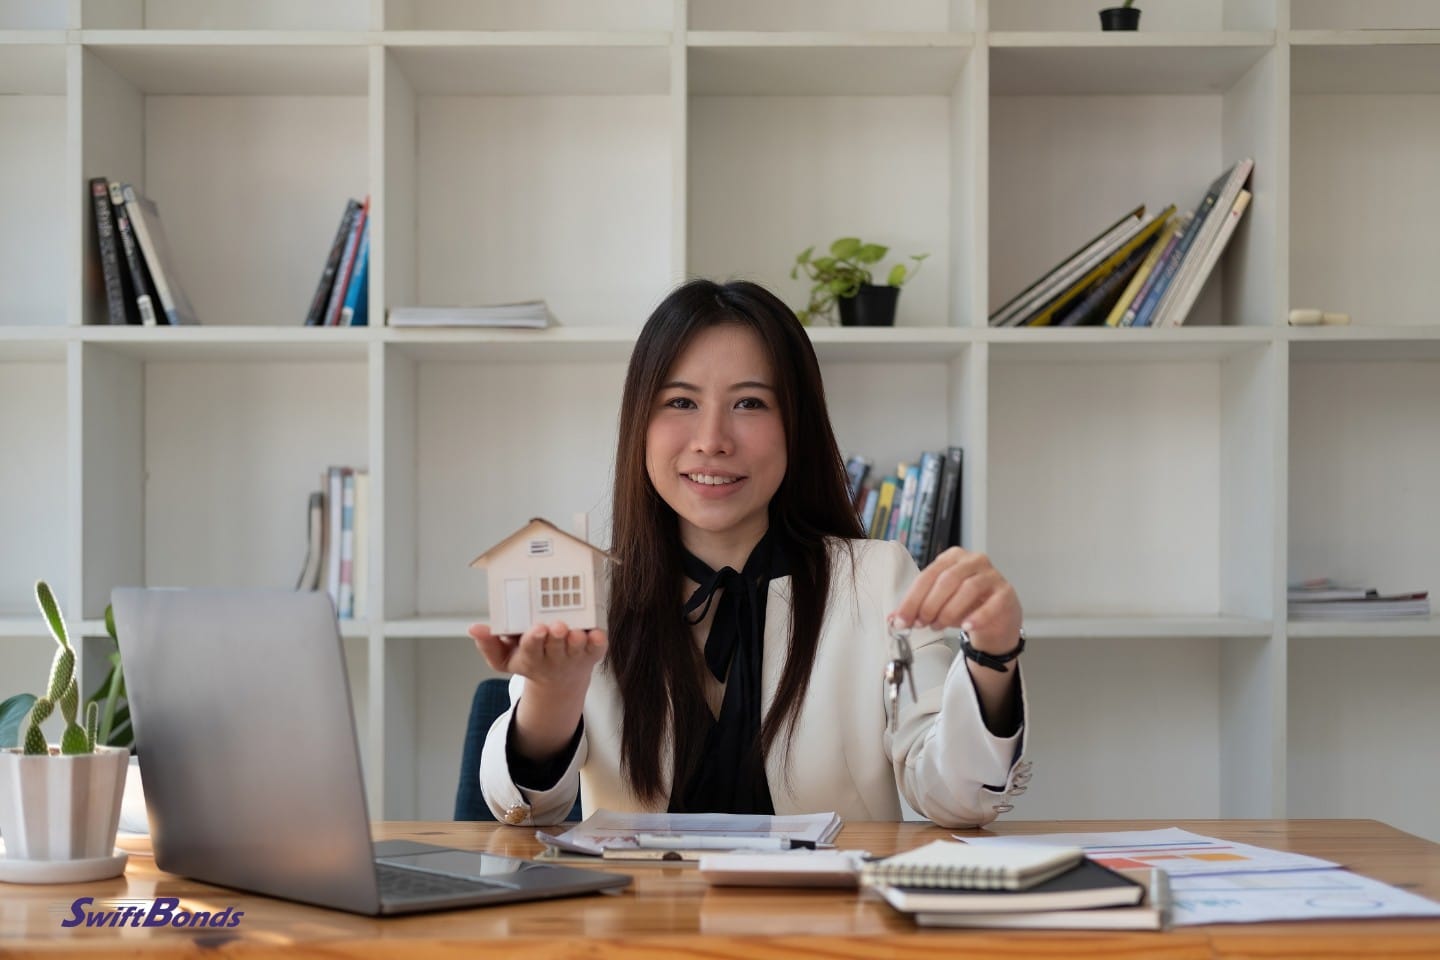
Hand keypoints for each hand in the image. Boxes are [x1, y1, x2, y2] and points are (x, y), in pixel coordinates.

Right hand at [469, 620, 606, 692]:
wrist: (559, 682)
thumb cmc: (531, 661)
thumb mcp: (504, 659)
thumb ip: (488, 645)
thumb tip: (474, 628)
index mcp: (531, 658)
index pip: (531, 649)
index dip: (534, 639)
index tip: (537, 629)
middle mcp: (554, 659)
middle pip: (555, 648)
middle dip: (556, 637)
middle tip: (557, 625)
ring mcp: (574, 657)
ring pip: (577, 650)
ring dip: (577, 641)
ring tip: (576, 632)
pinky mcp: (591, 655)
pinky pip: (597, 650)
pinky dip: (598, 643)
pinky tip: (598, 634)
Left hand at [890, 548, 1022, 654]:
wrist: (997, 620)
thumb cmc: (966, 606)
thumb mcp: (938, 605)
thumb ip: (917, 609)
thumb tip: (893, 620)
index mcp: (952, 558)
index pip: (928, 575)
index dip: (912, 598)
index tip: (901, 619)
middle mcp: (973, 561)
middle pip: (946, 579)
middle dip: (929, 604)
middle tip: (921, 623)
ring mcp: (992, 575)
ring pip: (968, 588)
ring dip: (948, 610)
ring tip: (938, 626)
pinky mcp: (1006, 593)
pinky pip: (992, 603)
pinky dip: (977, 616)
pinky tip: (966, 626)